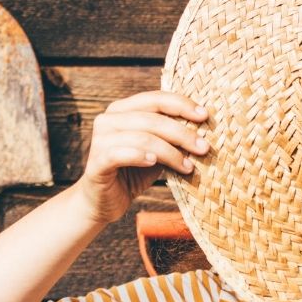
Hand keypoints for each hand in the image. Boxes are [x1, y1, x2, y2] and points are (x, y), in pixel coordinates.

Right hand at [76, 91, 210, 223]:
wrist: (104, 202)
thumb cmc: (133, 174)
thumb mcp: (158, 152)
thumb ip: (171, 139)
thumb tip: (203, 131)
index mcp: (123, 110)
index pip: (155, 99)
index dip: (181, 104)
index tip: (204, 116)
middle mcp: (108, 119)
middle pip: (152, 118)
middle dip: (182, 133)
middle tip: (203, 148)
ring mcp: (100, 140)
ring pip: (142, 137)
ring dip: (170, 152)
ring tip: (188, 166)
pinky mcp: (97, 162)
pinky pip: (121, 154)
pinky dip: (140, 156)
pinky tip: (154, 163)